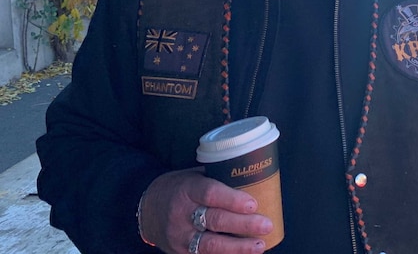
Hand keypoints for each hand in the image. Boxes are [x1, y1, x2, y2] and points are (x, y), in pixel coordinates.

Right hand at [139, 168, 272, 253]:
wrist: (145, 209)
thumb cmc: (179, 188)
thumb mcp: (193, 176)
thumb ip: (218, 179)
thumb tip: (255, 178)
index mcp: (186, 189)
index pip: (210, 194)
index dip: (232, 200)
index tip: (254, 204)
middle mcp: (181, 214)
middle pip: (214, 220)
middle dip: (243, 225)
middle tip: (266, 224)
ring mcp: (179, 237)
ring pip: (210, 245)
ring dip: (238, 247)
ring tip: (260, 245)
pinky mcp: (180, 253)